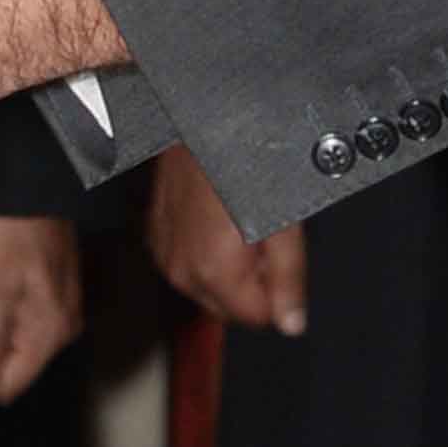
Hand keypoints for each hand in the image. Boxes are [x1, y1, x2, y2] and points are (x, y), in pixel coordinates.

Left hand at [0, 214, 81, 402]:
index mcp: (51, 332)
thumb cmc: (10, 227)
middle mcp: (62, 327)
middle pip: (16, 364)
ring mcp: (59, 309)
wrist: (29, 182)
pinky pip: (21, 319)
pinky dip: (1, 310)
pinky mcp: (51, 291)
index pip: (12, 384)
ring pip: (16, 341)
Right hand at [147, 147, 303, 335]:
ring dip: (226, 269)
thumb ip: (289, 278)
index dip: (275, 292)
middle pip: (228, 309)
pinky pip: (187, 264)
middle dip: (250, 284)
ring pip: (207, 288)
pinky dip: (204, 252)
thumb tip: (292, 324)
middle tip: (260, 236)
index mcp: (212, 272)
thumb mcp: (283, 223)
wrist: (203, 122)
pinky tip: (216, 218)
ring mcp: (163, 252)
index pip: (255, 319)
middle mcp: (180, 269)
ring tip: (236, 222)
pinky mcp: (155, 234)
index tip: (276, 256)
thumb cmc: (244, 163)